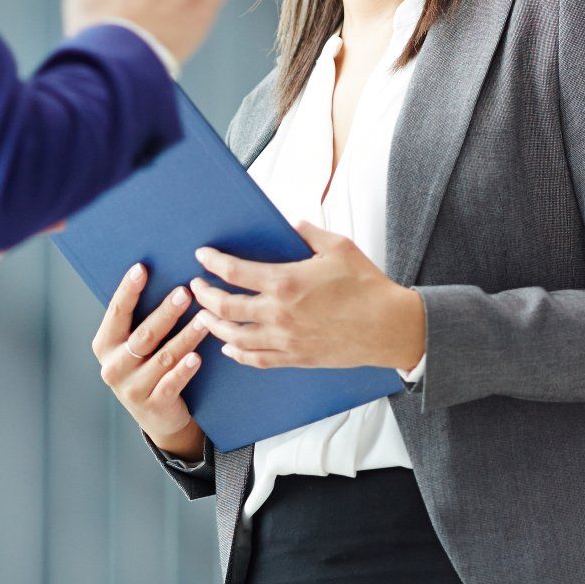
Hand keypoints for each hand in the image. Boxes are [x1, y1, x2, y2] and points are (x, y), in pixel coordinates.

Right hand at [91, 262, 211, 460]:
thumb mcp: (136, 347)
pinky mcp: (152, 405)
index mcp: (105, 345)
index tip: (142, 268)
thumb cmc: (148, 367)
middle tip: (186, 292)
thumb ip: (141, 320)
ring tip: (204, 320)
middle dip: (166, 312)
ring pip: (163, 357)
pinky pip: (171, 383)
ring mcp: (131, 388)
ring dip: (185, 337)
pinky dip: (184, 369)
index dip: (128, 290)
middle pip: (143, 334)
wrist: (157, 417)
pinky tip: (196, 357)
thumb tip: (166, 277)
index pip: (117, 312)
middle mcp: (113, 366)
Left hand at [189, 221, 425, 371]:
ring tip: (203, 317)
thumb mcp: (338, 246)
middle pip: (226, 307)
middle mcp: (279, 313)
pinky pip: (257, 360)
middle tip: (195, 287)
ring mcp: (285, 339)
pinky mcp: (295, 358)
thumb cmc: (366, 285)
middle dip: (205, 296)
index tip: (202, 255)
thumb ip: (308, 233)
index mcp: (286, 282)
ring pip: (235, 338)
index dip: (213, 262)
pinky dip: (238, 354)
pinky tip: (229, 348)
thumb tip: (291, 223)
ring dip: (214, 326)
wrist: (389, 327)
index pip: (235, 272)